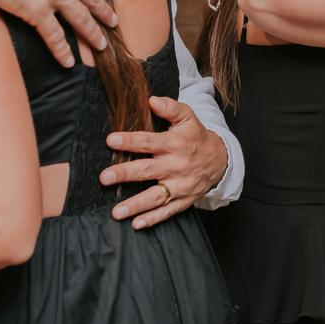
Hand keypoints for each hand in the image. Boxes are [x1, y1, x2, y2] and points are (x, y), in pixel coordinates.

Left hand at [100, 97, 228, 229]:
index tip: (111, 141)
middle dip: (124, 174)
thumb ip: (170, 108)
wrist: (220, 160)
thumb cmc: (196, 136)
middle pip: (147, 170)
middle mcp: (176, 165)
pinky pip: (167, 211)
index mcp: (175, 143)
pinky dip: (152, 219)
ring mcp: (180, 185)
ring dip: (135, 205)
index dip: (130, 141)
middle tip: (104, 178)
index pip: (149, 142)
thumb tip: (151, 100)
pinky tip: (136, 224)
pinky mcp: (183, 200)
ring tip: (116, 212)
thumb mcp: (188, 117)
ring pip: (156, 196)